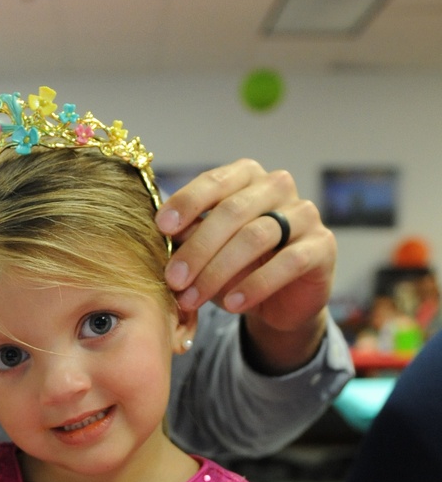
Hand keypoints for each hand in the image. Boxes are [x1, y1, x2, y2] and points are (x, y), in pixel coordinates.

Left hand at [160, 161, 334, 371]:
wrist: (281, 300)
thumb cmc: (237, 266)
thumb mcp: (207, 251)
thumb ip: (189, 236)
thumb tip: (159, 233)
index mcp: (247, 177)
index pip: (215, 182)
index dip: (187, 202)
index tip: (161, 227)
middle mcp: (278, 187)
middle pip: (233, 211)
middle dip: (197, 247)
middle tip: (172, 278)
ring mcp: (305, 214)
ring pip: (256, 236)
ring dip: (218, 270)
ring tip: (193, 297)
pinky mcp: (322, 246)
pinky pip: (287, 262)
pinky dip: (255, 285)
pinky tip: (233, 304)